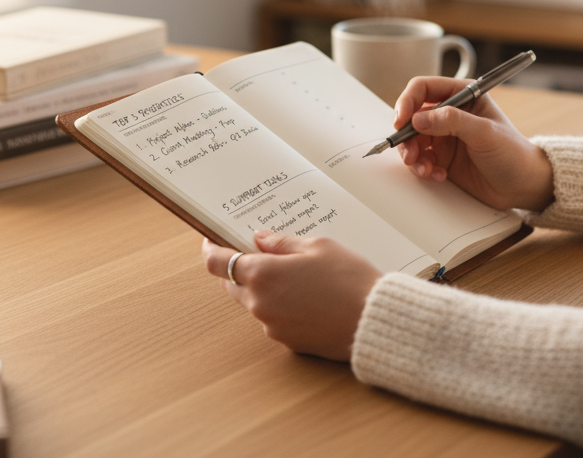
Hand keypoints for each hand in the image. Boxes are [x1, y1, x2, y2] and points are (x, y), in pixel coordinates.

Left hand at [202, 231, 380, 360]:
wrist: (373, 322)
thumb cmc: (349, 279)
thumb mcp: (318, 246)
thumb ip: (282, 243)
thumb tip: (260, 240)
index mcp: (262, 274)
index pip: (217, 263)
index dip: (210, 250)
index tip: (209, 242)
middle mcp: (259, 303)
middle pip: (233, 284)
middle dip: (242, 269)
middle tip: (263, 255)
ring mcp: (272, 326)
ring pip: (256, 303)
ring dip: (267, 289)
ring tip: (300, 277)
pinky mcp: (288, 342)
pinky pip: (275, 319)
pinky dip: (283, 308)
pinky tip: (310, 299)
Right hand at [394, 76, 553, 212]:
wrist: (523, 186)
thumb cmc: (513, 153)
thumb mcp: (485, 133)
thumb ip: (452, 122)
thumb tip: (419, 118)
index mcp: (463, 95)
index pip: (424, 88)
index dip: (408, 102)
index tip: (402, 120)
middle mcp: (450, 114)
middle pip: (412, 116)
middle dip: (407, 136)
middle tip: (409, 153)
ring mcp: (444, 136)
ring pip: (412, 140)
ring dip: (413, 155)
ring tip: (424, 169)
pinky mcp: (442, 158)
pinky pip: (420, 159)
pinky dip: (423, 168)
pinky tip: (439, 175)